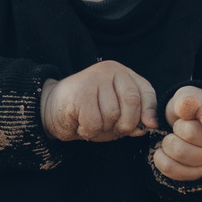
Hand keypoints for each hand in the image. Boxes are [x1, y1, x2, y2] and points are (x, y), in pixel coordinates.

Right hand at [40, 60, 157, 142]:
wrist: (50, 109)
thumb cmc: (87, 113)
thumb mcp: (115, 116)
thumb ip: (134, 118)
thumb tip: (151, 124)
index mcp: (122, 74)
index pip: (146, 92)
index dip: (149, 112)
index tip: (146, 126)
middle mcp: (110, 71)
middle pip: (132, 102)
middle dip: (127, 124)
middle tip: (114, 130)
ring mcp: (94, 79)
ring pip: (112, 114)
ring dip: (103, 129)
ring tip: (91, 122)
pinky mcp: (80, 92)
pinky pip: (95, 122)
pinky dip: (88, 130)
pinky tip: (79, 123)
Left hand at [153, 86, 201, 181]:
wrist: (195, 127)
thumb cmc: (195, 108)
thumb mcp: (192, 95)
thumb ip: (186, 99)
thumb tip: (183, 108)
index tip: (200, 111)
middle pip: (192, 135)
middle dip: (178, 126)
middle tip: (180, 124)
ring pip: (181, 154)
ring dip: (168, 142)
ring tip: (172, 137)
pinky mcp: (199, 175)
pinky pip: (175, 171)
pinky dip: (162, 159)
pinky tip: (163, 150)